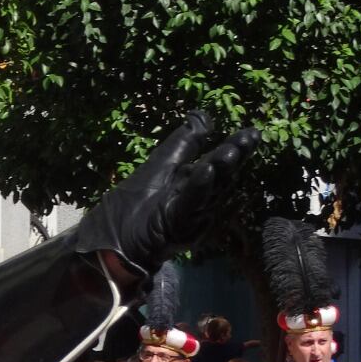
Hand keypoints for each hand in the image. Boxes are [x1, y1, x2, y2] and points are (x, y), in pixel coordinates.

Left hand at [74, 112, 260, 276]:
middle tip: (251, 138)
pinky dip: (197, 189)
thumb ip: (182, 144)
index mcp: (191, 184)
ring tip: (230, 151)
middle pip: (220, 177)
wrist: (108, 245)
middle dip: (235, 157)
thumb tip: (203, 116)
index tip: (252, 133)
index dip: (234, 148)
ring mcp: (187, 215)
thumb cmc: (131, 206)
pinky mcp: (173, 226)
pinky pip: (188, 206)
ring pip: (209, 192)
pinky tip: (204, 171)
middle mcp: (196, 200)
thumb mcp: (157, 167)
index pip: (217, 164)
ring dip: (219, 171)